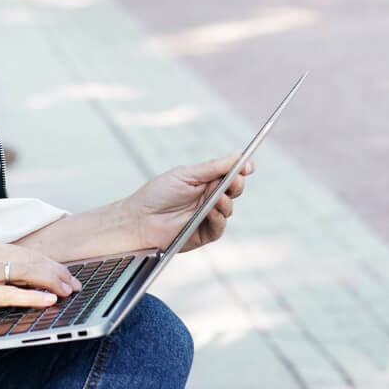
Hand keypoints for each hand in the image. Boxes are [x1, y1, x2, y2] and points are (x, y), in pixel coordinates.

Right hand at [0, 237, 80, 322]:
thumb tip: (12, 275)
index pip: (24, 251)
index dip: (48, 262)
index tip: (63, 272)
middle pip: (31, 258)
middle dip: (57, 271)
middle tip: (75, 283)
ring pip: (26, 272)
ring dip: (52, 282)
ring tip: (68, 291)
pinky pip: (11, 293)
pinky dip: (33, 296)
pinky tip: (48, 300)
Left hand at [129, 154, 254, 253]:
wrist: (140, 220)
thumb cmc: (158, 194)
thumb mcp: (185, 174)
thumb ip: (212, 167)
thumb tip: (237, 155)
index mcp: (204, 180)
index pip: (229, 172)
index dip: (241, 168)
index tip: (248, 165)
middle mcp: (209, 197)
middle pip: (234, 189)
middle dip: (237, 184)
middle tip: (235, 180)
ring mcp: (208, 215)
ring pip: (229, 208)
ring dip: (226, 202)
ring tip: (217, 198)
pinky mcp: (205, 233)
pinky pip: (220, 227)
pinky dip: (219, 219)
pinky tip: (212, 213)